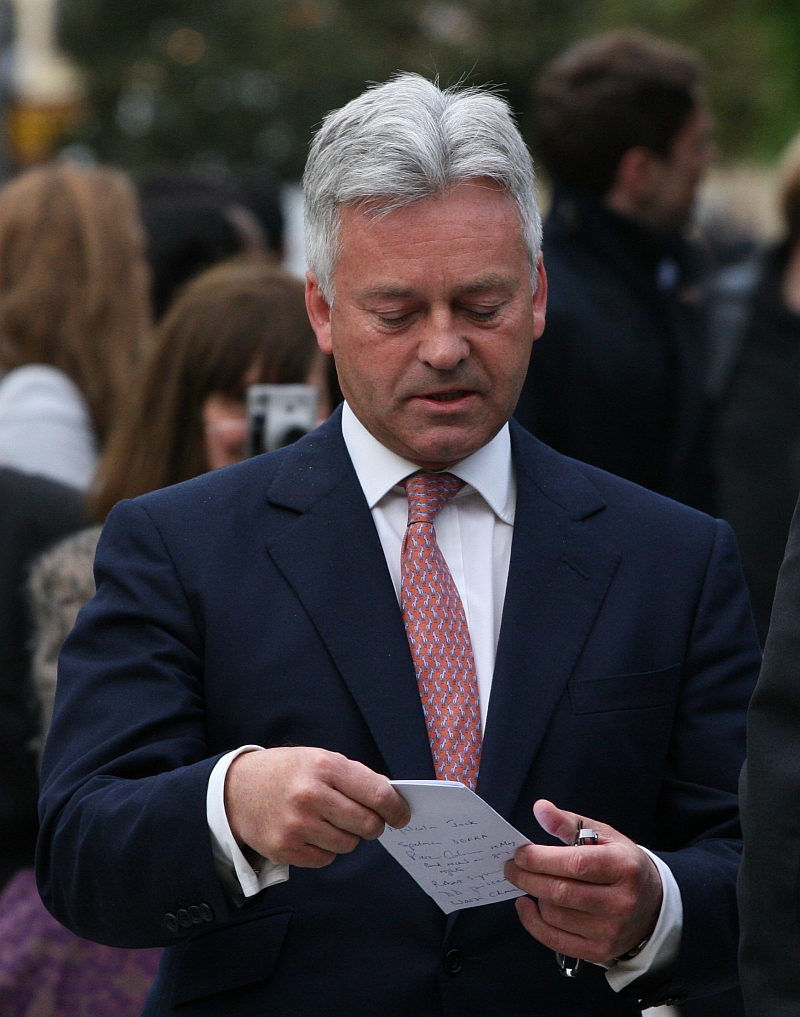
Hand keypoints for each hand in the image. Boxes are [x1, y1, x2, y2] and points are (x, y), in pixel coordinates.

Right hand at [224, 747, 410, 867]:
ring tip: (329, 821)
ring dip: (348, 836)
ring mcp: (297, 825)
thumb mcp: (320, 758)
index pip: (377, 793)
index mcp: (325, 766)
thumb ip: (354, 777)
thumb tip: (390, 799)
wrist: (236, 788)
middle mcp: (311, 795)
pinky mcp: (285, 849)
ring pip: (349, 844)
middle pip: (367, 824)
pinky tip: (312, 832)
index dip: (396, 808)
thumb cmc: (287, 771)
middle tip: (366, 820)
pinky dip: (326, 849)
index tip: (402, 815)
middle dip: (373, 825)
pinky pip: (327, 858)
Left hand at [504, 800, 662, 964]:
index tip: (520, 853)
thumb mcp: (604, 836)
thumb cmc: (622, 865)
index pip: (575, 864)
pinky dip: (533, 923)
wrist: (654, 905)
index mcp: (623, 867)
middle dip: (528, 877)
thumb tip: (541, 809)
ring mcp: (611, 930)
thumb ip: (569, 823)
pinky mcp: (600, 951)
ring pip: (555, 916)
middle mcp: (621, 902)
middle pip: (561, 892)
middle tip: (511, 867)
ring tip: (530, 882)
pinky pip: (556, 940)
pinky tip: (528, 906)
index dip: (541, 859)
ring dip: (534, 896)